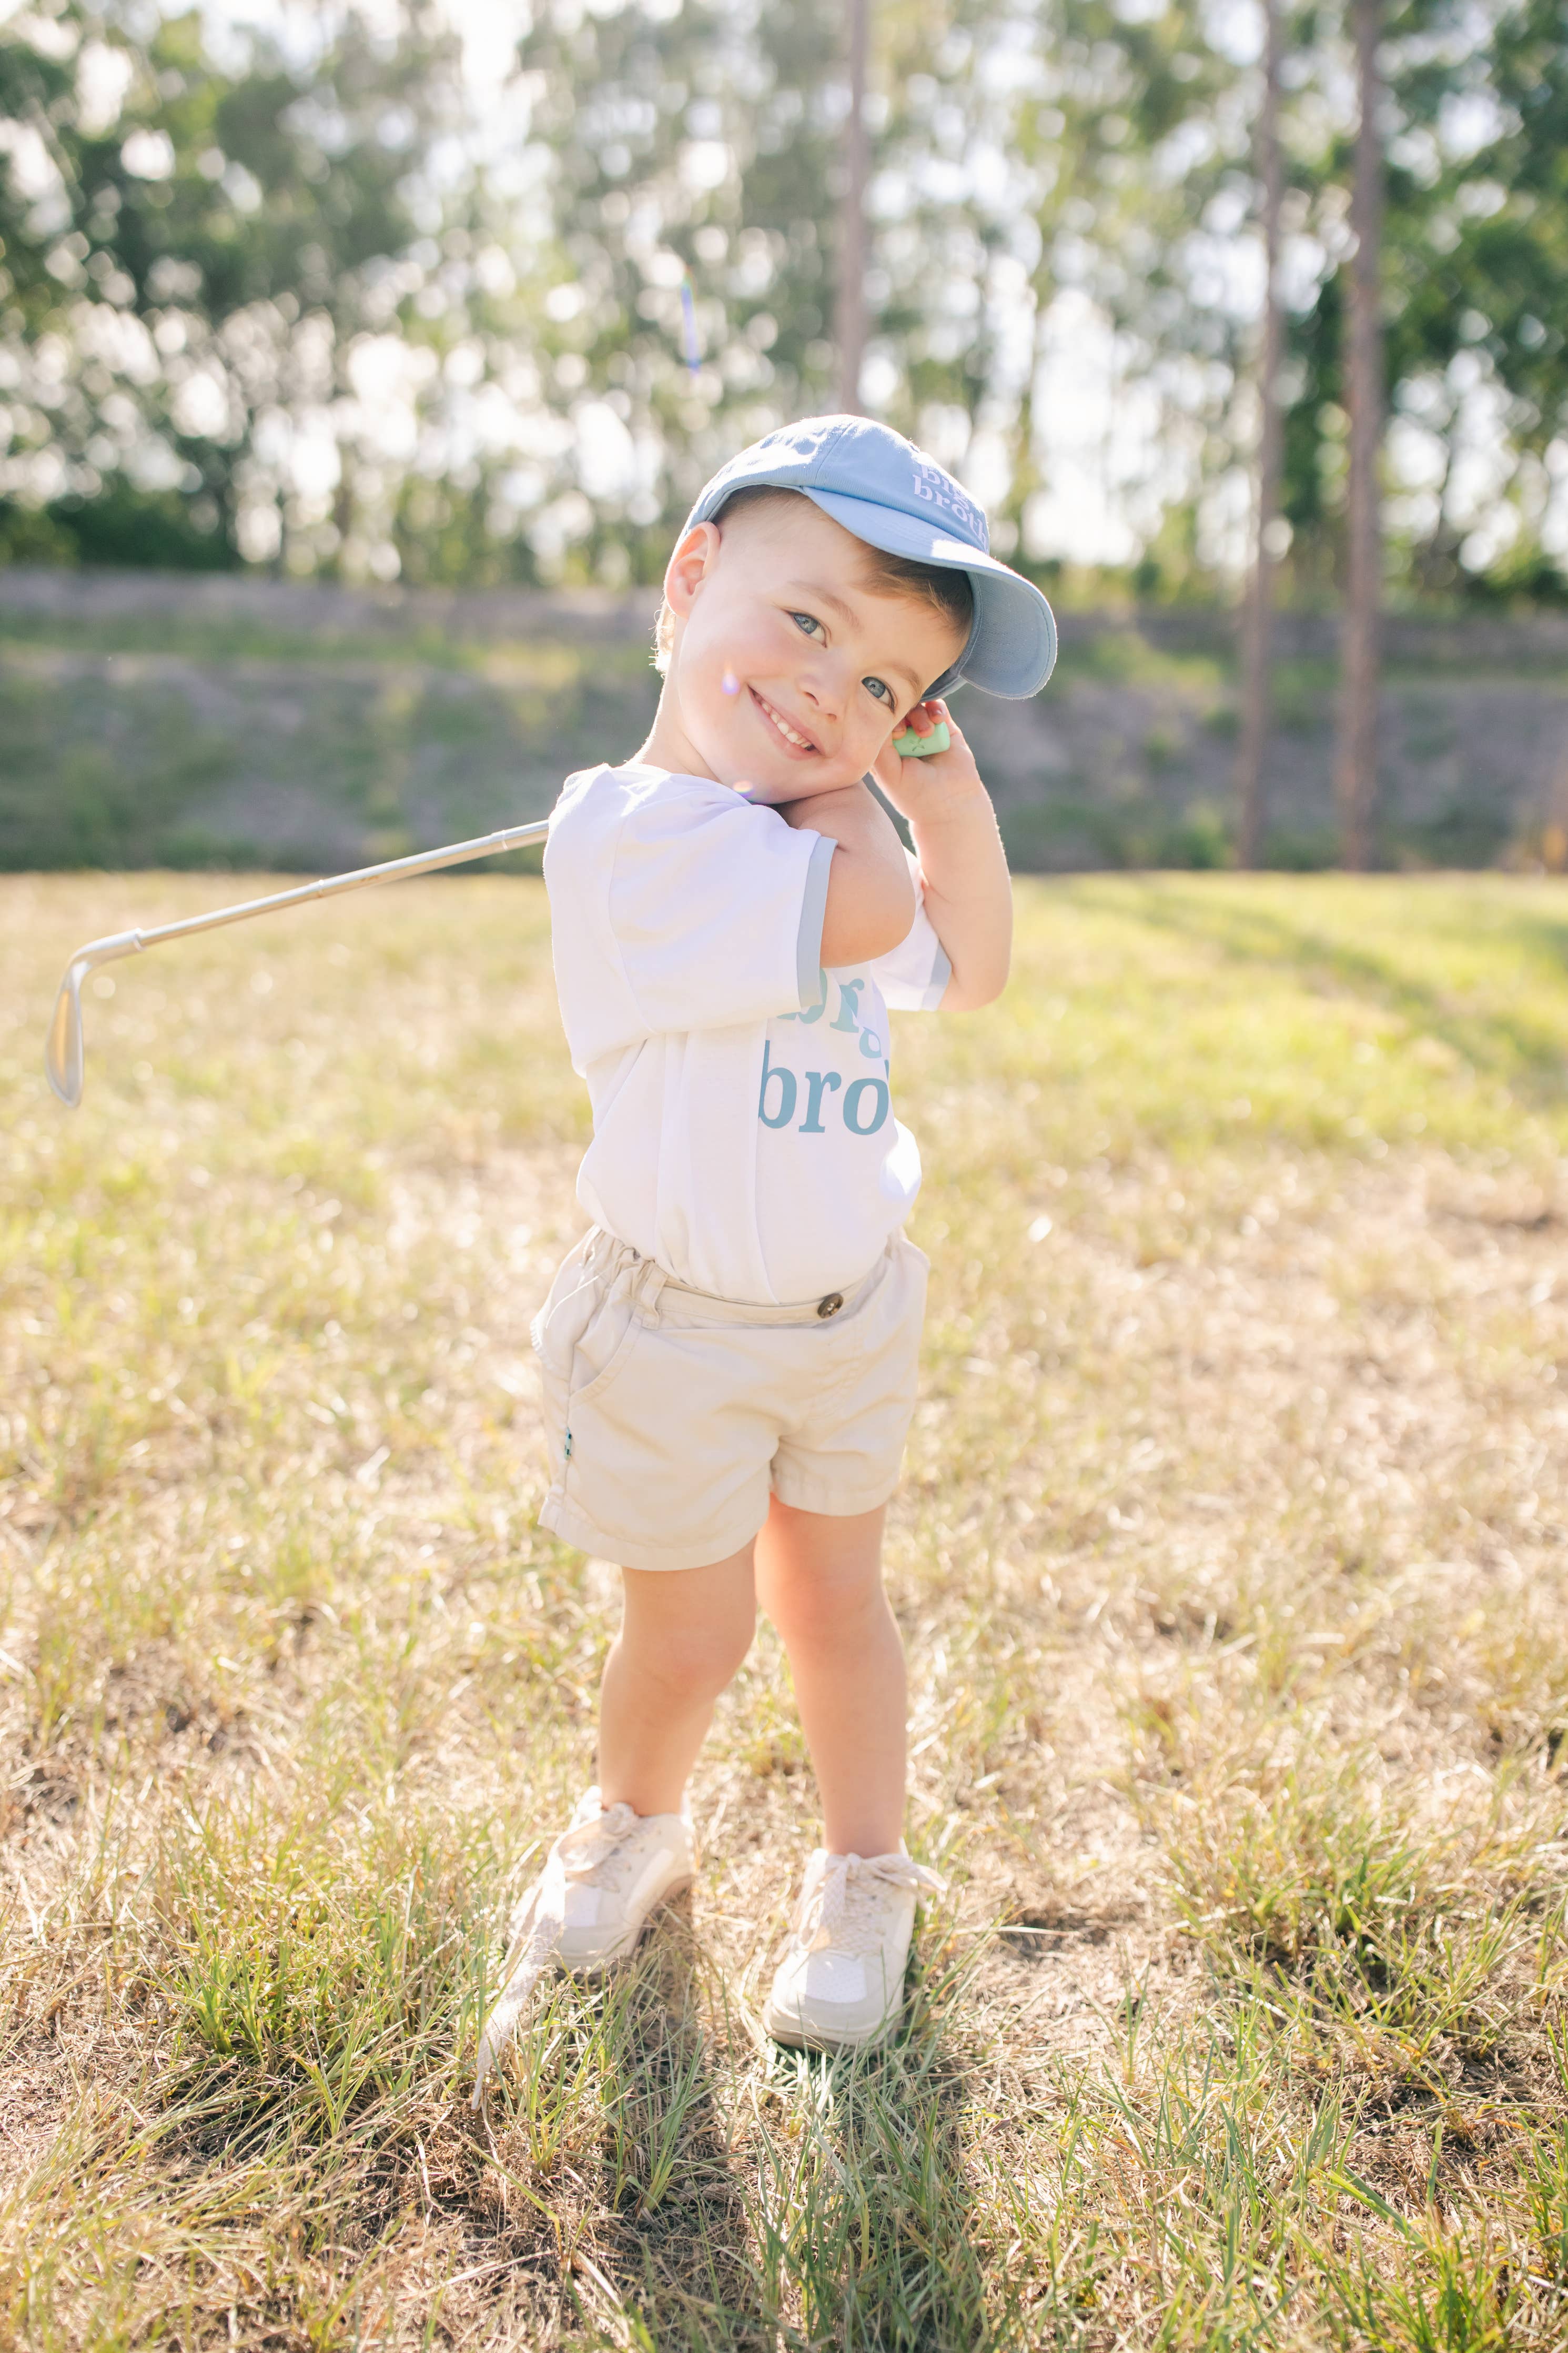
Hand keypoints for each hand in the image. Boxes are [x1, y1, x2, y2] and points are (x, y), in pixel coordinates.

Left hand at [871, 700, 986, 829]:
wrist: (952, 804)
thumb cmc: (915, 794)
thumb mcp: (888, 772)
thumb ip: (879, 745)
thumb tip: (878, 712)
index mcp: (882, 749)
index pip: (873, 721)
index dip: (879, 719)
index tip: (892, 735)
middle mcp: (900, 737)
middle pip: (893, 709)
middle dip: (899, 714)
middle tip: (905, 732)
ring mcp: (921, 730)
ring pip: (914, 704)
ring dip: (919, 714)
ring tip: (926, 733)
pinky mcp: (943, 727)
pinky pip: (936, 705)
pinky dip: (936, 708)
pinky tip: (938, 720)